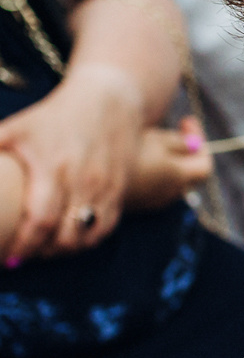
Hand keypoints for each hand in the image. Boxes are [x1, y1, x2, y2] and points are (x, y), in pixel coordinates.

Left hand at [0, 61, 148, 262]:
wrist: (110, 100)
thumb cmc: (57, 116)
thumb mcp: (18, 128)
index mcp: (55, 167)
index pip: (42, 220)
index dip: (24, 244)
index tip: (8, 257)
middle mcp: (84, 182)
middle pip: (66, 236)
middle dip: (41, 252)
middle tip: (21, 255)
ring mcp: (105, 188)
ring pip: (88, 237)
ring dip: (63, 250)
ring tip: (42, 249)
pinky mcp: (119, 191)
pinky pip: (105, 228)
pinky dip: (86, 240)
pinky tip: (68, 239)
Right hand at [127, 117, 213, 211]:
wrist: (80, 179)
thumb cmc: (121, 152)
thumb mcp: (153, 139)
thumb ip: (178, 142)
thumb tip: (193, 143)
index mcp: (177, 178)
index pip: (205, 167)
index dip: (202, 144)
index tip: (186, 121)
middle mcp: (167, 194)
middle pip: (189, 175)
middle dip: (186, 152)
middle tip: (175, 130)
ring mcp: (150, 201)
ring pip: (170, 181)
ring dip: (168, 162)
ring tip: (149, 140)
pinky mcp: (133, 203)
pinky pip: (152, 186)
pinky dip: (152, 171)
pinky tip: (133, 156)